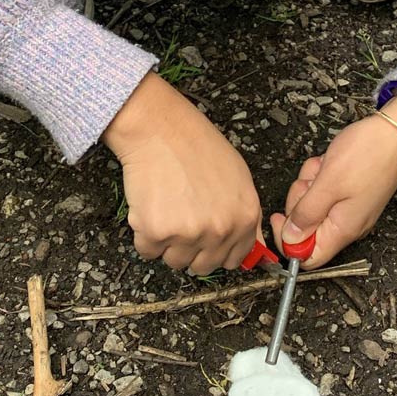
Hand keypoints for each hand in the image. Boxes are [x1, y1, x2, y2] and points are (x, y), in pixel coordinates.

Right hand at [102, 74, 261, 274]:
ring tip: (166, 207)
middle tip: (181, 219)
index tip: (206, 241)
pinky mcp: (156, 232)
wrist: (161, 129)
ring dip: (166, 242)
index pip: (234, 260)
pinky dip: (144, 234)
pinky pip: (146, 250)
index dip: (216, 250)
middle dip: (190, 249)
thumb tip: (252, 248)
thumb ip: (247, 217)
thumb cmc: (198, 147)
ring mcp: (189, 233)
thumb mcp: (239, 178)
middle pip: (202, 266)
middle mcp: (220, 230)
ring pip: (173, 261)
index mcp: (245, 217)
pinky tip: (151, 206)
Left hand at [270, 95, 396, 266]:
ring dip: (309, 183)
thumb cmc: (368, 154)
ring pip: (312, 204)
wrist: (396, 131)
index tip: (279, 217)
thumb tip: (290, 240)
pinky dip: (319, 175)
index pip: (308, 257)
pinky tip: (328, 163)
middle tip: (309, 182)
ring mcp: (348, 207)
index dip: (288, 242)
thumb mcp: (328, 184)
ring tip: (322, 168)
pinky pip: (322, 190)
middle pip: (306, 228)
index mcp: (343, 229)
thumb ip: (306, 214)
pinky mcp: (349, 191)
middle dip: (299, 202)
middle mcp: (347, 223)